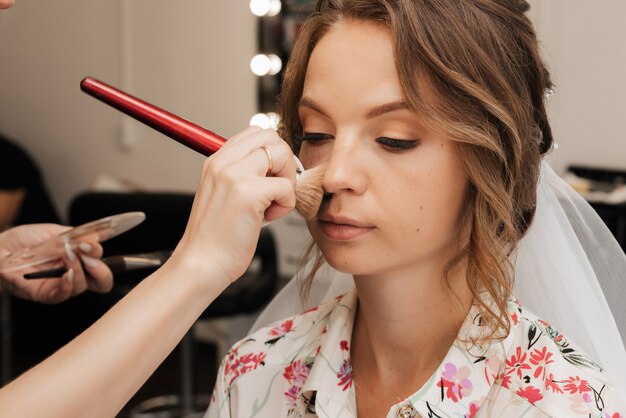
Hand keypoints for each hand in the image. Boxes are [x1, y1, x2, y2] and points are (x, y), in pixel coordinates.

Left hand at [0, 224, 112, 302]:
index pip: (102, 267)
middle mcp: (73, 275)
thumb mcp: (57, 232)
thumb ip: (78, 237)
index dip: (104, 259)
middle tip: (90, 255)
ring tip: (67, 254)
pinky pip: (62, 295)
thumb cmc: (25, 240)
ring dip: (78, 269)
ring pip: (82, 286)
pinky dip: (68, 284)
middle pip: (101, 282)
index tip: (93, 244)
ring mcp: (59, 286)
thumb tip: (97, 239)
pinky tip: (65, 272)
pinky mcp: (44, 294)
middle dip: (101, 270)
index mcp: (80, 261)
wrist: (1, 246)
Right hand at [172, 126, 296, 284]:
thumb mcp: (224, 194)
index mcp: (216, 160)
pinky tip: (268, 218)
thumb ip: (244, 174)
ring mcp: (234, 175)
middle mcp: (223, 162)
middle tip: (277, 188)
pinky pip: (287, 186)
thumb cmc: (216, 237)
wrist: (201, 264)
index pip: (256, 132)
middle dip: (284, 162)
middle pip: (272, 136)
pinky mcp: (249, 193)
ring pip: (282, 154)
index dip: (273, 152)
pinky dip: (286, 204)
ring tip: (272, 203)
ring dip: (287, 180)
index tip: (272, 176)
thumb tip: (276, 164)